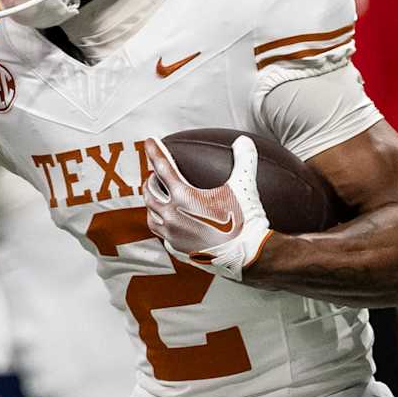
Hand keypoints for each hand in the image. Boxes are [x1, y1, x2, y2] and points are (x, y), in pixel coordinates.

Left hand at [140, 134, 272, 280]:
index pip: (163, 168)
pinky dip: (162, 224)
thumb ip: (244, 159)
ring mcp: (173, 235)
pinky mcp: (178, 250)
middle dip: (151, 180)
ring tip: (158, 197)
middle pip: (150, 193)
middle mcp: (172, 216)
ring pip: (151, 215)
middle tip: (155, 173)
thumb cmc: (245, 220)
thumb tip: (244, 140)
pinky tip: (169, 222)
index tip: (149, 141)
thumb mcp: (245, 185)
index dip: (155, 152)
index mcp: (184, 197)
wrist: (248, 256)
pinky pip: (162, 235)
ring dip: (152, 203)